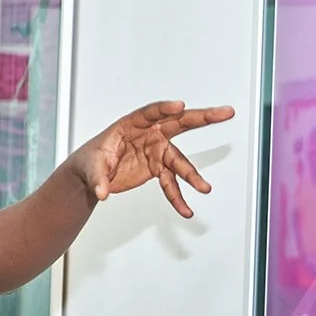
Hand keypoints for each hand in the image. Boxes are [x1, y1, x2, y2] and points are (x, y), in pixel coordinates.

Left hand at [71, 101, 235, 217]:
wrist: (92, 175)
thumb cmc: (91, 160)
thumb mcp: (90, 167)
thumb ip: (98, 179)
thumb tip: (101, 193)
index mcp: (131, 124)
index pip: (151, 113)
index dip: (165, 109)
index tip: (180, 106)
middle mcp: (149, 134)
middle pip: (179, 123)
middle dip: (203, 117)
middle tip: (225, 113)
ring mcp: (156, 151)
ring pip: (179, 161)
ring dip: (191, 175)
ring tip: (204, 188)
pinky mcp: (158, 168)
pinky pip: (171, 183)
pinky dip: (178, 196)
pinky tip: (185, 209)